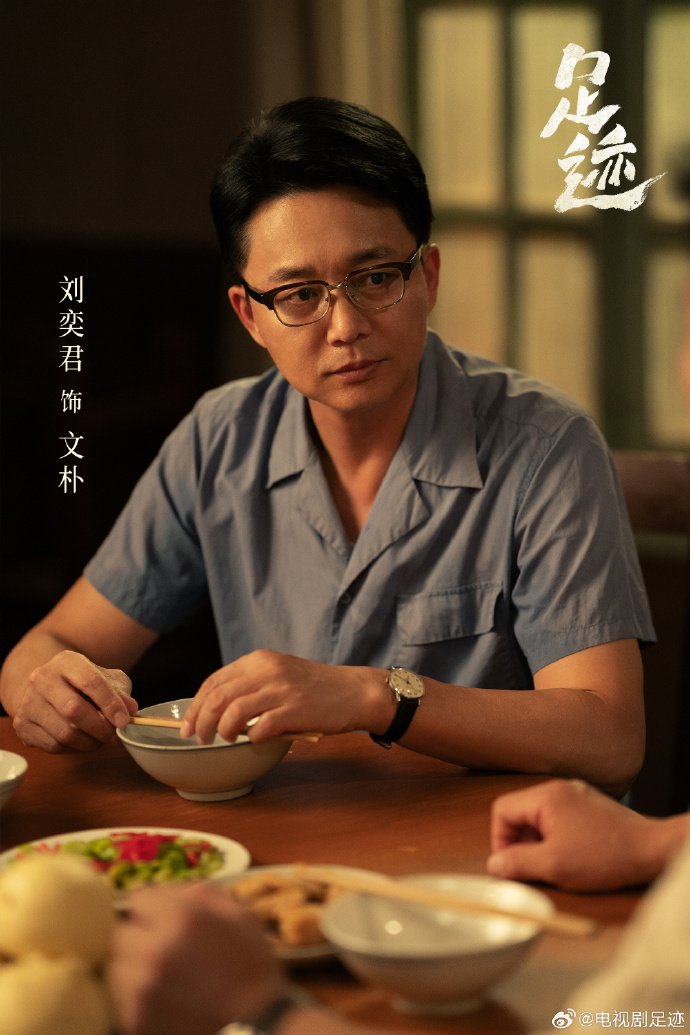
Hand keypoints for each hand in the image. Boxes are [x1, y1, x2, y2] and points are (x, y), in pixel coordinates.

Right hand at [12, 650, 136, 752]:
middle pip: (74, 710)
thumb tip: (131, 710)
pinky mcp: (22, 725)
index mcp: (66, 661)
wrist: (46, 687)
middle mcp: (42, 679)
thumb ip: (120, 692)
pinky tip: (81, 740)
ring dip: (89, 742)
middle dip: (100, 728)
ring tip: (100, 739)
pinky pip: (53, 745)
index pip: (90, 682)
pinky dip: (73, 748)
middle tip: (114, 736)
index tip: (125, 721)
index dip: (110, 704)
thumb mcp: (106, 679)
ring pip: (64, 732)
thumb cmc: (82, 683)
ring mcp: (29, 702)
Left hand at [107, 883, 285, 1034]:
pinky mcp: (135, 1020)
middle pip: (124, 933)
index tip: (164, 918)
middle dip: (142, 937)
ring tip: (163, 977)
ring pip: (120, 967)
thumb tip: (177, 892)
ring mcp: (140, 989)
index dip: (155, 907)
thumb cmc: (254, 970)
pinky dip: (138, 997)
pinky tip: (164, 1000)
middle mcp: (152, 950)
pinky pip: (124, 999)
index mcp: (180, 919)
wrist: (256, 1028)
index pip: (139, 899)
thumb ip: (205, 895)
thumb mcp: (242, 917)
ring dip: (136, 967)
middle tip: (164, 948)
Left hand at [180, 650, 387, 743]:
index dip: (196, 706)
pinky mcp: (294, 710)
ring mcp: (280, 690)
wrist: (353, 691)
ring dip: (224, 732)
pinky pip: (261, 728)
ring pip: (234, 713)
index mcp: (259, 660)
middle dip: (202, 722)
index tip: (188, 726)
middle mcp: (266, 671)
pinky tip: (256, 741)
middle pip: (218, 697)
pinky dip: (253, 738)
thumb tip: (216, 710)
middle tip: (200, 739)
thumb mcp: (279, 673)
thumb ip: (251, 684)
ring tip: (227, 741)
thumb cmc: (314, 688)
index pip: (214, 681)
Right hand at [486, 778, 666, 890]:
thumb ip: (518, 863)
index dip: (500, 840)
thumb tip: (494, 865)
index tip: (510, 864)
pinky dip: (558, 839)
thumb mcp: (554, 865)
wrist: (652, 850)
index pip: (503, 810)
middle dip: (521, 843)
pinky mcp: (590, 808)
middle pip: (521, 813)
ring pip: (541, 818)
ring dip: (540, 843)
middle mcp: (559, 790)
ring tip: (555, 865)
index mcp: (546, 796)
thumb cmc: (606, 855)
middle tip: (533, 867)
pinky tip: (572, 858)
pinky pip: (560, 820)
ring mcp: (576, 796)